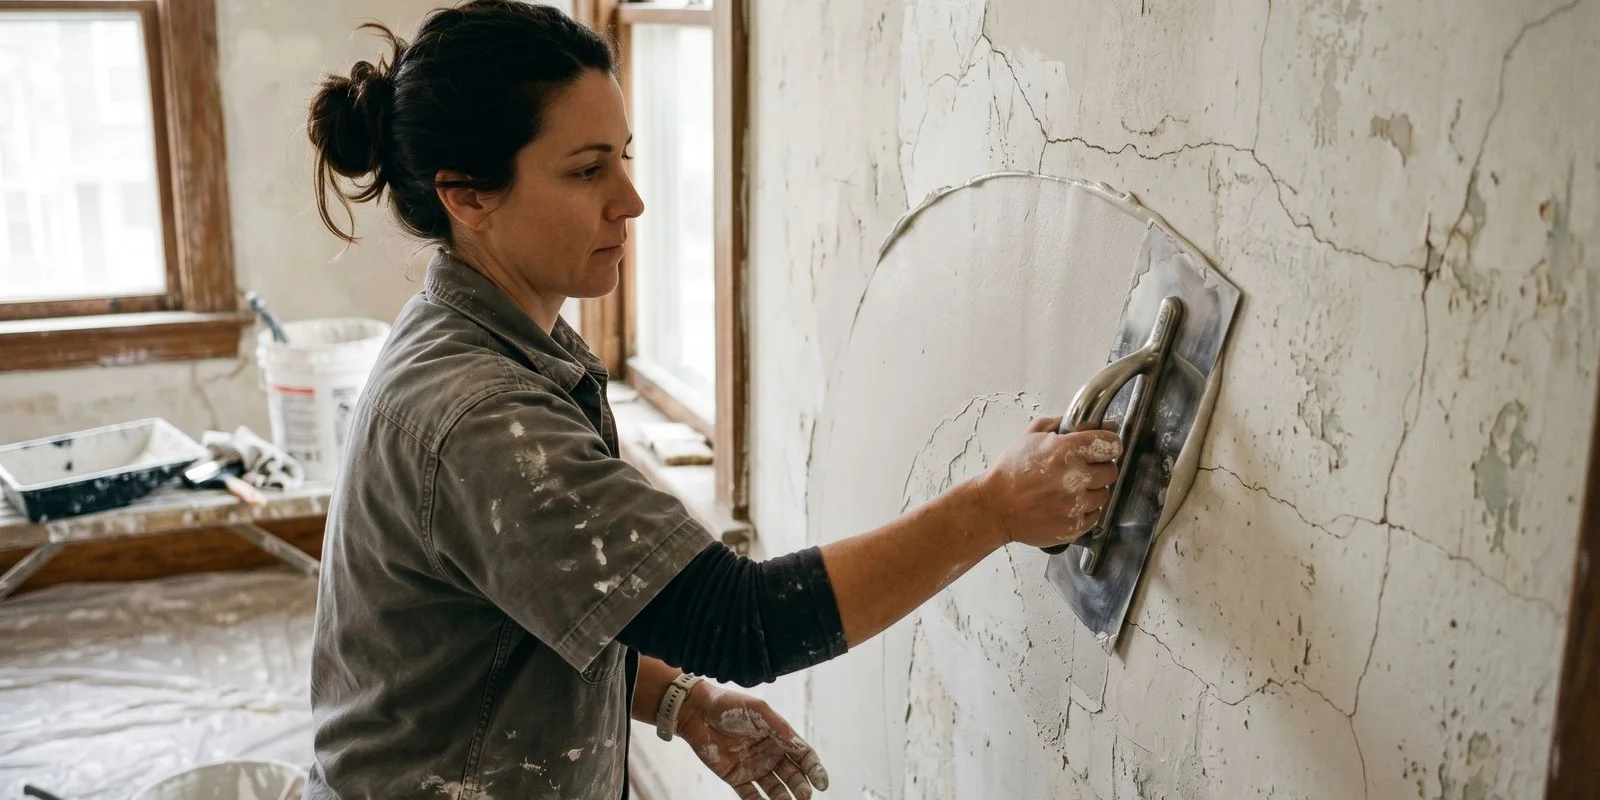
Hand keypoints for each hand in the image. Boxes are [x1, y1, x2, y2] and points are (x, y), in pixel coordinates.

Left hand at [676, 682, 828, 798]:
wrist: (696, 712)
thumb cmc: (728, 705)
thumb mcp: (757, 709)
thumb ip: (778, 726)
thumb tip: (798, 745)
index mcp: (780, 736)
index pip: (804, 756)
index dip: (815, 770)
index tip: (822, 784)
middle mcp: (771, 754)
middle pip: (793, 776)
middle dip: (801, 788)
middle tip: (804, 797)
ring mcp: (755, 767)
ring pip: (776, 789)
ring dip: (784, 799)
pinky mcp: (737, 778)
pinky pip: (752, 796)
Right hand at [971, 417, 1120, 548]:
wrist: (994, 507)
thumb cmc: (1010, 471)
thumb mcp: (1030, 435)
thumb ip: (1062, 423)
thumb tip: (1096, 421)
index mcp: (1066, 450)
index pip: (1112, 444)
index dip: (1110, 445)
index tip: (1106, 448)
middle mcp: (1075, 477)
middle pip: (1111, 471)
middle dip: (1100, 468)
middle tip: (1083, 469)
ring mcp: (1075, 504)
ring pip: (1104, 495)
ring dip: (1092, 490)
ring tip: (1071, 489)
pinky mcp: (1073, 526)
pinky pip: (1094, 515)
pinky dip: (1084, 510)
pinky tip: (1067, 504)